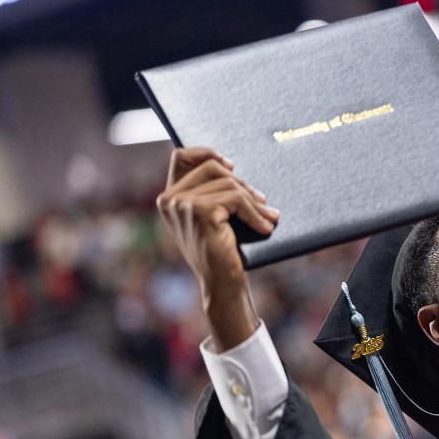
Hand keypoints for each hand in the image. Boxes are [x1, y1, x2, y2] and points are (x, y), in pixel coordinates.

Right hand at [156, 147, 278, 349]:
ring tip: (269, 216)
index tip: (232, 166)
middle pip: (213, 167)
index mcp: (169, 198)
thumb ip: (213, 193)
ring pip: (228, 184)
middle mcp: (169, 199)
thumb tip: (234, 166)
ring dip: (254, 201)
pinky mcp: (200, 211)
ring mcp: (181, 204)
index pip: (182, 156)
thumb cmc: (222, 252)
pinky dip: (255, 213)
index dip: (207, 153)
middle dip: (242, 183)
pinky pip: (236, 199)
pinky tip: (266, 227)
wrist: (221, 285)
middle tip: (262, 201)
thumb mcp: (215, 218)